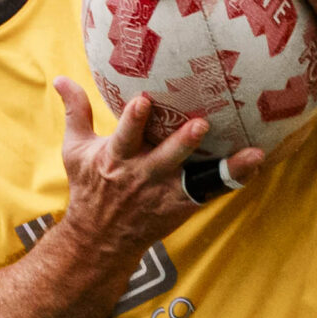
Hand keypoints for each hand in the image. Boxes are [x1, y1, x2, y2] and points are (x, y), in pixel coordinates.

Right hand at [53, 78, 267, 259]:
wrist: (99, 239)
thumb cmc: (90, 187)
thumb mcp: (76, 150)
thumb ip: (75, 112)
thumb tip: (60, 78)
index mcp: (115, 159)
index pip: (124, 137)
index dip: (133, 120)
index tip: (143, 101)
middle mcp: (142, 176)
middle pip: (165, 158)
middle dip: (182, 142)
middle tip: (201, 123)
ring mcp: (165, 193)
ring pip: (198, 178)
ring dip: (225, 167)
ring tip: (251, 154)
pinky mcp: (182, 206)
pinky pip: (212, 192)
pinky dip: (235, 178)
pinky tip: (256, 163)